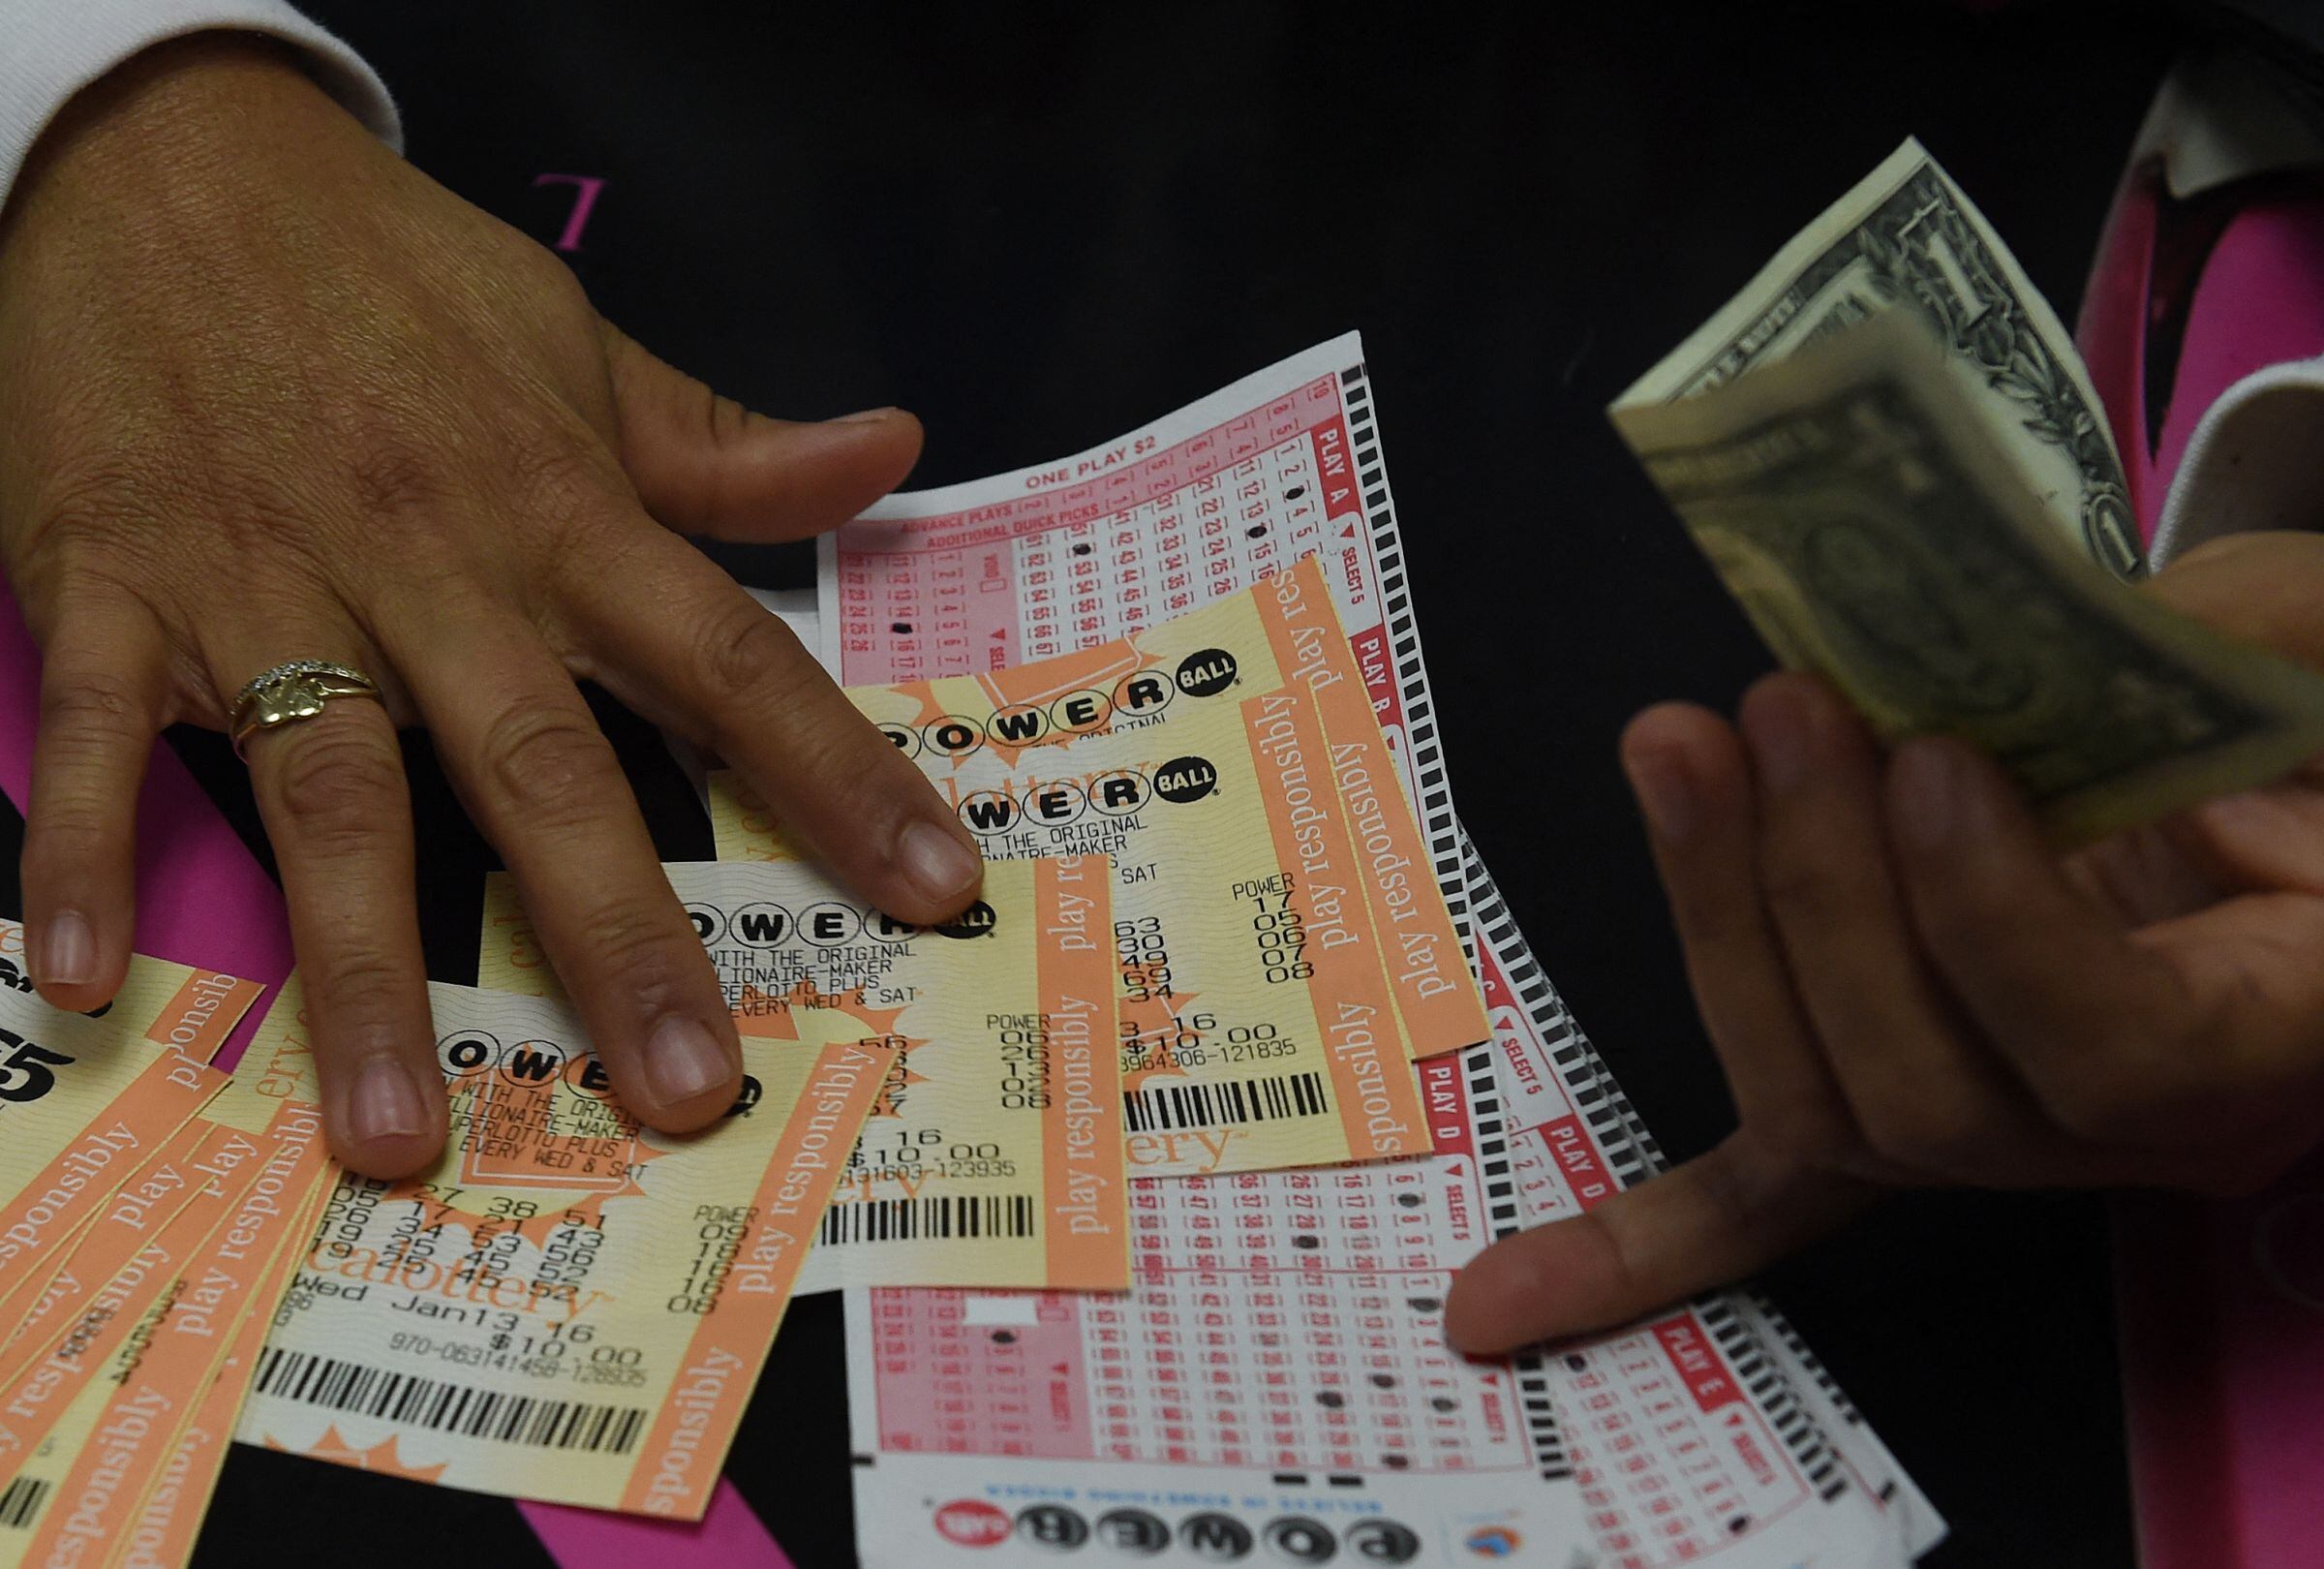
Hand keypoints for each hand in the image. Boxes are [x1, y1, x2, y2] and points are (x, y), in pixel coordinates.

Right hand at [0, 36, 982, 1176]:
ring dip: (364, 969)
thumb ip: (726, 440)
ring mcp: (267, 586)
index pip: (732, 661)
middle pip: (543, 770)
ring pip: (331, 794)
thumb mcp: (579, 343)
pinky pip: (102, 731)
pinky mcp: (111, 587)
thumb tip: (892, 450)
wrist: (168, 160)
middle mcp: (434, 567)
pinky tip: (79, 979)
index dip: (841, 776)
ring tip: (399, 1132)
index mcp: (562, 512)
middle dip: (621, 937)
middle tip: (687, 1092)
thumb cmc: (393, 276)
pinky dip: (80, 845)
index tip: (933, 888)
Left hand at [1446, 529, 2323, 1353]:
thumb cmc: (2311, 708)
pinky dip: (1639, 1241)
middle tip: (1778, 711)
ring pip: (1823, 1106)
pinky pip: (1775, 1196)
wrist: (2298, 778)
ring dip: (1722, 920)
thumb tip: (2001, 610)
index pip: (2120, 1049)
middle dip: (1818, 894)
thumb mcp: (2310, 643)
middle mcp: (2144, 1128)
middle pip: (1930, 1093)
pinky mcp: (1908, 1107)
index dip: (1995, 919)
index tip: (1931, 760)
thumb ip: (2221, 637)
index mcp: (2289, 1023)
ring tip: (1681, 744)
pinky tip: (1502, 1300)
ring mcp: (2013, 1135)